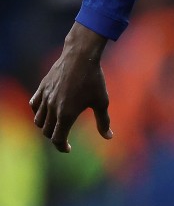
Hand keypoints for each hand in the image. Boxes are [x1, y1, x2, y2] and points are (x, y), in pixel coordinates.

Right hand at [29, 22, 112, 152]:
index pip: (57, 139)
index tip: (68, 148)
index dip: (62, 147)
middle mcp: (52, 108)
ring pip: (38, 120)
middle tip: (64, 137)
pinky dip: (37, 111)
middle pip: (47, 131)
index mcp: (66, 115)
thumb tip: (109, 137)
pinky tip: (46, 110)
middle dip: (55, 137)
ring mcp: (45, 98)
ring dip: (45, 126)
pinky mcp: (42, 88)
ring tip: (56, 125)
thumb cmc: (94, 80)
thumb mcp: (102, 102)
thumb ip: (103, 121)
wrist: (80, 57)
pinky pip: (34, 104)